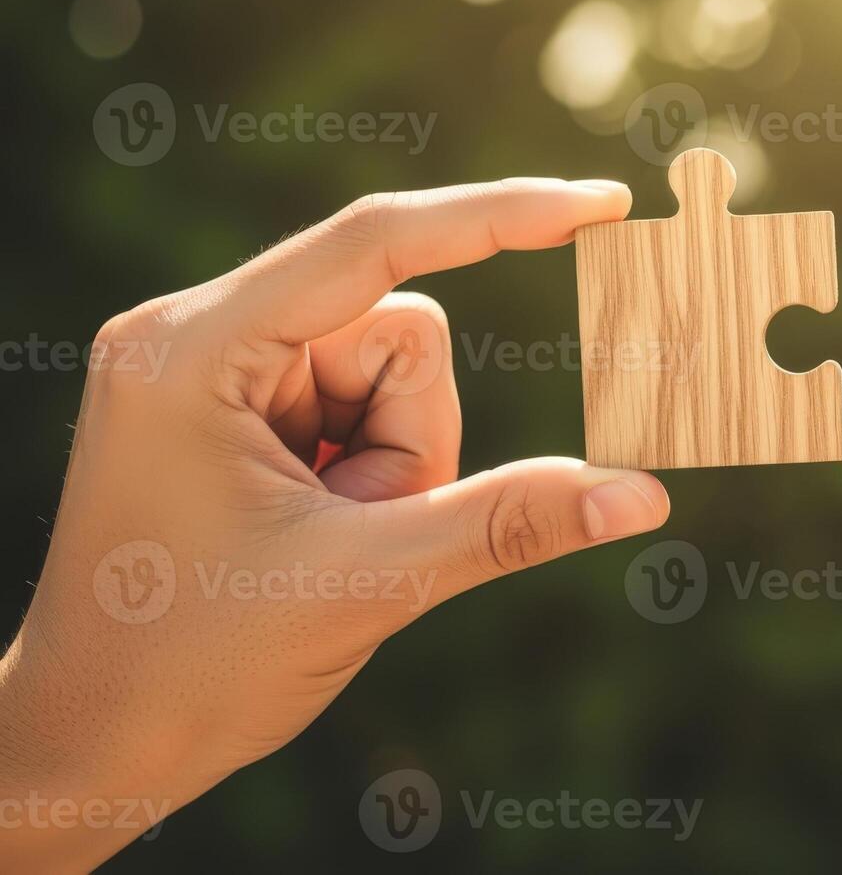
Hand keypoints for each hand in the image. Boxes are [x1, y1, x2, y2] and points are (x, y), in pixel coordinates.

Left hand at [0, 179, 669, 871]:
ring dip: (392, 464)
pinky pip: (362, 406)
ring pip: (393, 373)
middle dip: (410, 438)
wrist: (90, 747)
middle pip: (399, 331)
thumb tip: (643, 496)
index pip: (376, 245)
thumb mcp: (368, 583)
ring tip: (324, 538)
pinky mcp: (233, 408)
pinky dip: (369, 473)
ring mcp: (213, 370)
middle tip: (353, 527)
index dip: (500, 216)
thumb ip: (509, 522)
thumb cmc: (193, 670)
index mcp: (196, 348)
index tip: (600, 201)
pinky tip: (310, 531)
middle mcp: (196, 334)